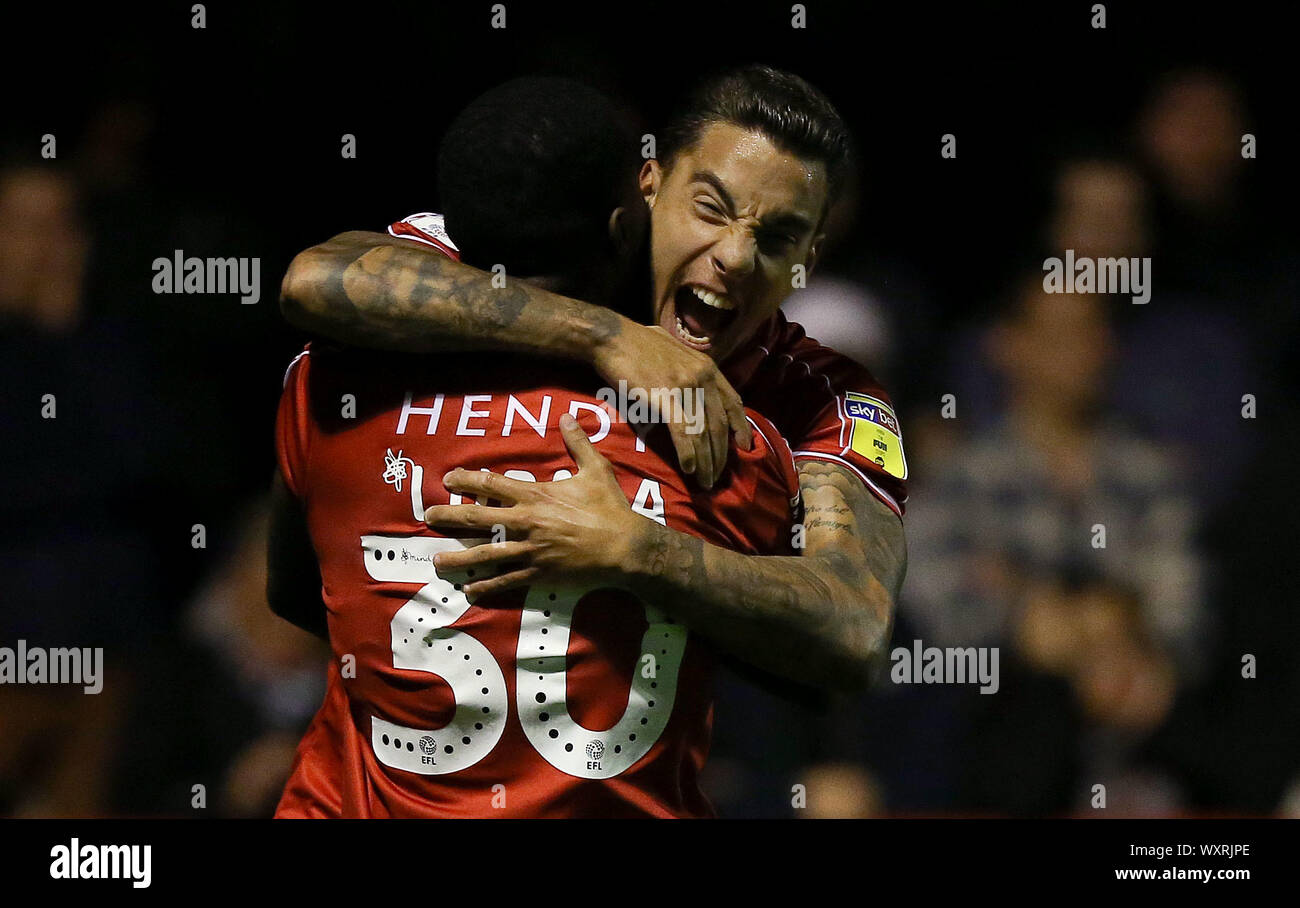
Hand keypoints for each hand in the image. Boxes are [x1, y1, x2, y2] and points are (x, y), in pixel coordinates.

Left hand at [425, 414, 653, 598]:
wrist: (624, 547)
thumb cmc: (610, 508)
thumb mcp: (596, 470)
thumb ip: (578, 444)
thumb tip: (568, 417)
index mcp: (535, 495)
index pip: (492, 484)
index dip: (467, 480)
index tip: (449, 479)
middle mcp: (526, 522)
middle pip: (477, 518)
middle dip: (449, 516)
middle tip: (428, 516)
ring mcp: (530, 550)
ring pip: (485, 553)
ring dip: (459, 557)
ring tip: (437, 560)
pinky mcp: (539, 572)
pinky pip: (506, 580)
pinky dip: (487, 586)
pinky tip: (470, 590)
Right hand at [592, 322, 751, 488]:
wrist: (612, 337)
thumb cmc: (637, 343)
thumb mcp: (675, 350)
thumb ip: (690, 368)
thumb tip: (694, 384)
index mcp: (707, 367)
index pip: (733, 403)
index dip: (740, 428)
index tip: (743, 447)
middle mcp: (702, 377)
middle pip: (719, 424)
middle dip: (721, 455)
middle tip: (718, 476)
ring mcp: (685, 387)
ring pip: (703, 433)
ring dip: (706, 462)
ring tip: (705, 481)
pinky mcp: (665, 397)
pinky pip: (683, 432)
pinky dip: (688, 454)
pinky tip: (689, 468)